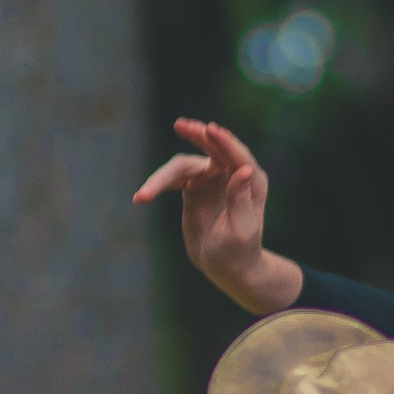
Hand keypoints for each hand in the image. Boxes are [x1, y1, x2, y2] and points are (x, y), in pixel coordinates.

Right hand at [132, 120, 304, 313]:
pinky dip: (158, 184)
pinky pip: (174, 178)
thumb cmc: (238, 253)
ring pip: (185, 166)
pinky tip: (144, 196)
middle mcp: (232, 174)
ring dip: (162, 177)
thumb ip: (240, 200)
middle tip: (180, 125)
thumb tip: (245, 170)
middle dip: (196, 135)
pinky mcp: (194, 187)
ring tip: (143, 195)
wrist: (227, 269)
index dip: (223, 141)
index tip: (209, 129)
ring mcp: (212, 179)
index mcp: (251, 182)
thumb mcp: (240, 231)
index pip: (237, 156)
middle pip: (212, 148)